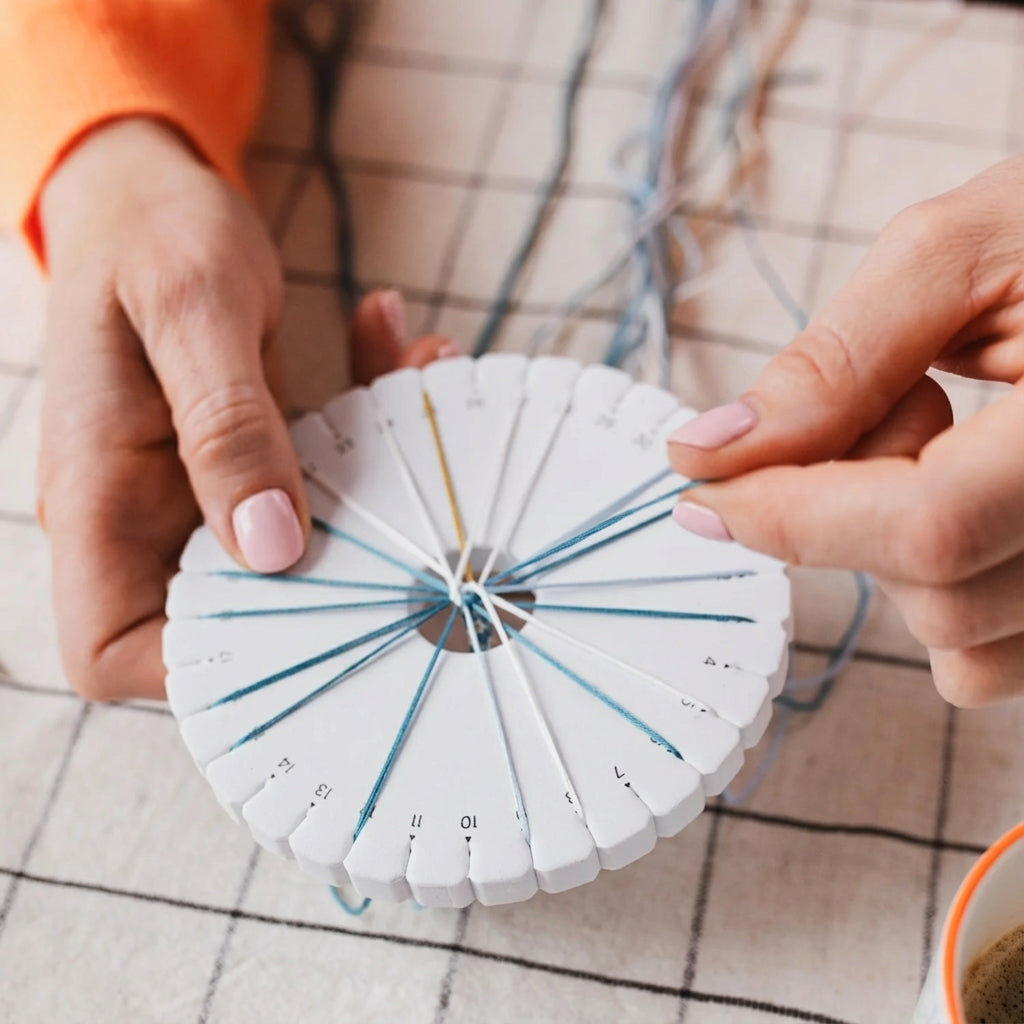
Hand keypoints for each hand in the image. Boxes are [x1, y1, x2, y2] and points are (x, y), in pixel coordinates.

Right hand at [38, 118, 453, 701]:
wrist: (148, 191)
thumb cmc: (150, 231)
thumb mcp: (192, 307)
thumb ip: (226, 424)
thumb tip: (273, 547)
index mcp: (98, 495)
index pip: (111, 649)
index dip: (200, 671)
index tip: (306, 625)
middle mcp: (144, 513)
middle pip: (229, 615)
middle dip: (337, 578)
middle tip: (416, 517)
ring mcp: (199, 492)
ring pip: (294, 545)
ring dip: (377, 485)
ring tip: (427, 377)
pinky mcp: (248, 462)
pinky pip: (313, 480)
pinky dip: (370, 428)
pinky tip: (402, 348)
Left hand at [667, 155, 1023, 706]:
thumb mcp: (960, 250)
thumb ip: (834, 362)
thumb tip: (710, 451)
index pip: (928, 525)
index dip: (790, 517)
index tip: (703, 494)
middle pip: (939, 592)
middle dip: (857, 512)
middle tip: (894, 406)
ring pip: (968, 647)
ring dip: (904, 556)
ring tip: (954, 444)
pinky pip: (1002, 658)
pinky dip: (946, 591)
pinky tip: (969, 501)